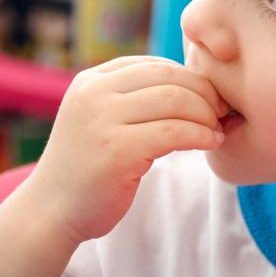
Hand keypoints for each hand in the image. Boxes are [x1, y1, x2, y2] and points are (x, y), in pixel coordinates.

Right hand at [22, 56, 226, 244]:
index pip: (155, 64)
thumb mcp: (103, 120)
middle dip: (205, 93)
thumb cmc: (89, 169)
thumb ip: (133, 99)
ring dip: (206, 114)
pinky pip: (175, 131)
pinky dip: (201, 134)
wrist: (52, 211)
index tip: (212, 98)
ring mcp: (103, 120)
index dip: (191, 78)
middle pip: (170, 78)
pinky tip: (211, 142)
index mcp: (91, 80)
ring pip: (176, 101)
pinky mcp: (117, 150)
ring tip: (217, 130)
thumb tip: (196, 85)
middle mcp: (94, 93)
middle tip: (223, 113)